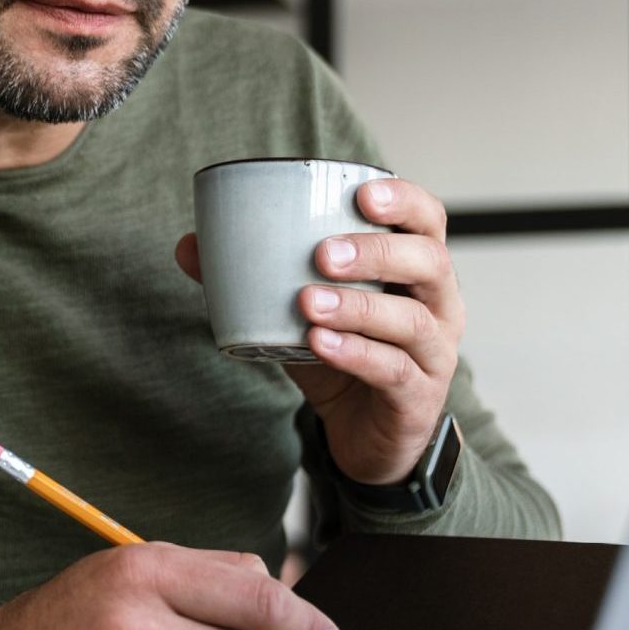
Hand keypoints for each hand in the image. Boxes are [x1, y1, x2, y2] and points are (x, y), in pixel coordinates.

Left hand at [176, 178, 463, 486]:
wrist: (367, 435)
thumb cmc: (344, 357)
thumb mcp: (300, 313)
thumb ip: (255, 279)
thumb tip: (189, 245)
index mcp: (415, 271)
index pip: (427, 221)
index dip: (404, 200)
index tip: (362, 194)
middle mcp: (438, 305)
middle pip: (428, 262)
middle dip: (376, 252)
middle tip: (322, 254)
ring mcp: (434, 353)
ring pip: (411, 320)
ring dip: (358, 308)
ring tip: (308, 302)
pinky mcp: (418, 397)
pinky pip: (393, 371)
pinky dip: (355, 354)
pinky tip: (319, 344)